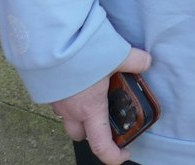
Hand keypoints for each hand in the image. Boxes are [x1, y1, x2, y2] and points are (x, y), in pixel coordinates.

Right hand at [50, 48, 152, 164]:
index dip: (113, 155)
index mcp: (90, 109)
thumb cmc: (81, 53)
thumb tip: (146, 61)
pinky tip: (78, 80)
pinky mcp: (48, 88)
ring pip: (67, 118)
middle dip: (93, 131)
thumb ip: (135, 61)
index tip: (125, 153)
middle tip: (107, 118)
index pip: (101, 145)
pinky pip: (59, 101)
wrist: (48, 42)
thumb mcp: (117, 55)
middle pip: (81, 134)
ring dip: (79, 114)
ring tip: (94, 95)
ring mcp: (56, 101)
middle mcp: (70, 110)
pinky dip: (69, 97)